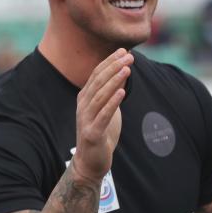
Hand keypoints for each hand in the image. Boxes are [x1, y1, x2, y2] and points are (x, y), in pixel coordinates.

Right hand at [72, 49, 132, 183]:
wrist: (90, 162)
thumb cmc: (100, 133)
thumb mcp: (108, 108)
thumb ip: (112, 91)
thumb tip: (123, 71)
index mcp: (85, 97)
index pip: (97, 74)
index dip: (110, 61)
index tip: (124, 50)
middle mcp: (83, 105)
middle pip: (98, 81)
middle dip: (113, 67)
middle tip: (128, 56)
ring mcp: (86, 119)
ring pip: (100, 96)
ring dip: (114, 81)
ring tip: (126, 69)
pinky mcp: (92, 133)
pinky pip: (103, 115)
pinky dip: (112, 103)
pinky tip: (122, 92)